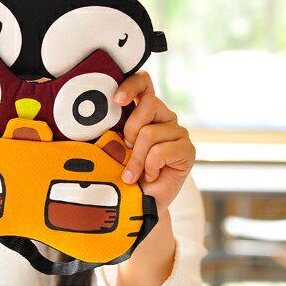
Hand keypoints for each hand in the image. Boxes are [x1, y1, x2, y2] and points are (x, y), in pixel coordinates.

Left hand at [114, 70, 195, 208]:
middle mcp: (164, 116)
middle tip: (126, 150)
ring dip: (136, 158)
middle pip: (149, 104)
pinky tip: (151, 175)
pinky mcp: (187, 150)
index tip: (117, 100)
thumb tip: (97, 112)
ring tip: (134, 172)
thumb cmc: (122, 172)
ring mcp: (178, 132)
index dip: (132, 85)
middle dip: (131, 130)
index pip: (144, 82)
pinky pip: (160, 151)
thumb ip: (113, 127)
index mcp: (145, 110)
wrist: (138, 203)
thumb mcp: (112, 145)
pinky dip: (149, 167)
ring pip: (150, 132)